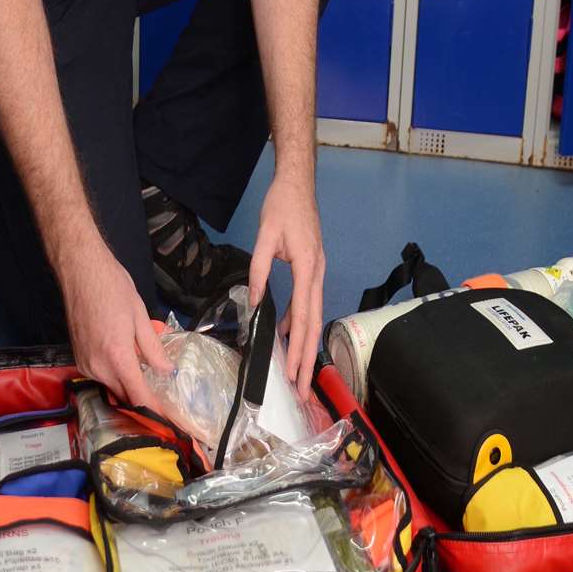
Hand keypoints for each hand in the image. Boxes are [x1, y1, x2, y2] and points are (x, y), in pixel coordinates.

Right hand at [60, 243, 171, 409]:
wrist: (80, 270)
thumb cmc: (112, 287)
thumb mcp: (140, 317)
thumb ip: (153, 349)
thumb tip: (165, 371)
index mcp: (116, 356)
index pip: (138, 395)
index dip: (155, 412)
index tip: (169, 423)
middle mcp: (97, 365)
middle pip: (124, 395)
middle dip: (144, 401)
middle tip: (165, 402)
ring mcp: (85, 363)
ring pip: (112, 385)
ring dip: (129, 386)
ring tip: (149, 377)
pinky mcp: (78, 357)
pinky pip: (101, 375)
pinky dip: (116, 374)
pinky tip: (128, 362)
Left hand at [248, 170, 324, 397]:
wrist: (297, 182)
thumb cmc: (282, 206)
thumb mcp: (264, 237)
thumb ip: (259, 271)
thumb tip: (255, 302)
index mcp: (308, 268)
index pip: (303, 317)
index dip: (298, 347)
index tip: (294, 373)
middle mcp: (317, 273)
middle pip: (313, 323)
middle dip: (306, 358)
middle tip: (302, 388)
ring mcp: (317, 271)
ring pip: (312, 315)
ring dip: (304, 344)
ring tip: (295, 371)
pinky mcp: (311, 268)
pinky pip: (306, 302)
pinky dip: (297, 322)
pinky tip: (284, 334)